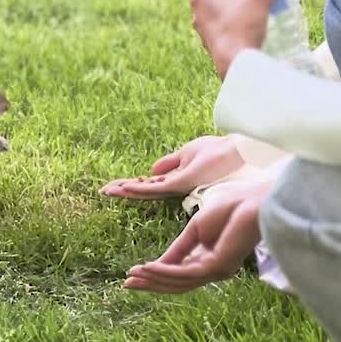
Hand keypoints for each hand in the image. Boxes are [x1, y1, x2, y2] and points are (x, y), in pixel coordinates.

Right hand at [100, 136, 243, 199]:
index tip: (114, 185)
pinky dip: (140, 189)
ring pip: (147, 190)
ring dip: (127, 190)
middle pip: (145, 189)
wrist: (236, 151)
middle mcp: (176, 184)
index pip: (149, 182)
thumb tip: (151, 169)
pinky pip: (157, 188)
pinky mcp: (183, 183)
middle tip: (103, 191)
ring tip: (109, 190)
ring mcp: (179, 185)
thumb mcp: (188, 152)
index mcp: (177, 177)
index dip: (131, 183)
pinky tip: (126, 188)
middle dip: (124, 189)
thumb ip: (170, 162)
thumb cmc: (218, 151)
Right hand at [123, 179, 271, 294]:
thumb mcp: (194, 229)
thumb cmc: (230, 209)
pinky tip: (148, 266)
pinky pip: (185, 272)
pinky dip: (165, 270)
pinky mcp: (217, 266)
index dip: (154, 275)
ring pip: (179, 281)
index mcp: (208, 261)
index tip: (131, 274)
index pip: (178, 275)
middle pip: (177, 284)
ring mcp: (216, 270)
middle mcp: (212, 270)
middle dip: (151, 283)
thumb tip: (159, 263)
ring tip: (134, 275)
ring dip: (154, 278)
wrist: (252, 201)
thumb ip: (179, 248)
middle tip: (127, 284)